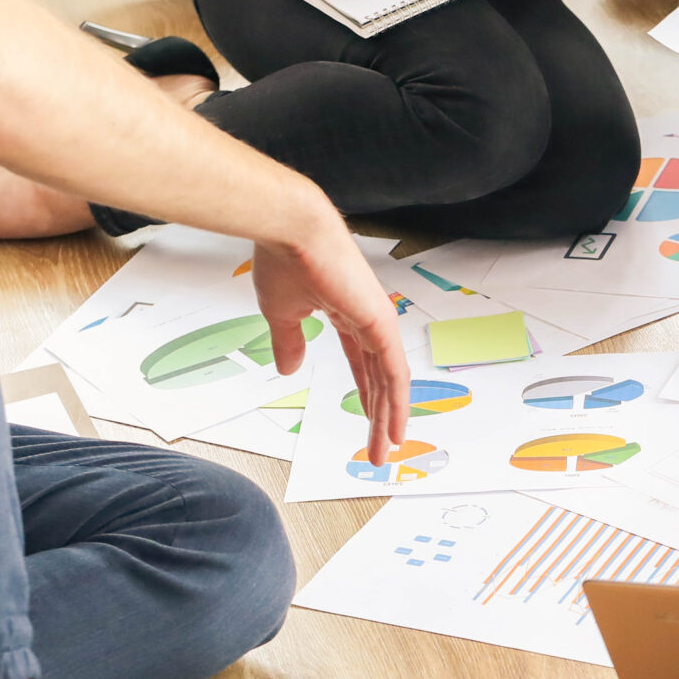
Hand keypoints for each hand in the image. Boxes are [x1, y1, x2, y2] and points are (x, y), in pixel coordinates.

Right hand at [249, 214, 411, 466]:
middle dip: (378, 416)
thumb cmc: (282, 258)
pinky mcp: (381, 322)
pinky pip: (394, 370)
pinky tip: (396, 425)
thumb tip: (287, 370)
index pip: (362, 363)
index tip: (365, 423)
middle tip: (378, 449)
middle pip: (379, 378)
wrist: (289, 229)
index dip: (364, 394)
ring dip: (388, 417)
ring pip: (389, 380)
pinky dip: (396, 400)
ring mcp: (378, 320)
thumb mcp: (281, 313)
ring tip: (386, 449)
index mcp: (346, 314)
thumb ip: (289, 341)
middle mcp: (368, 319)